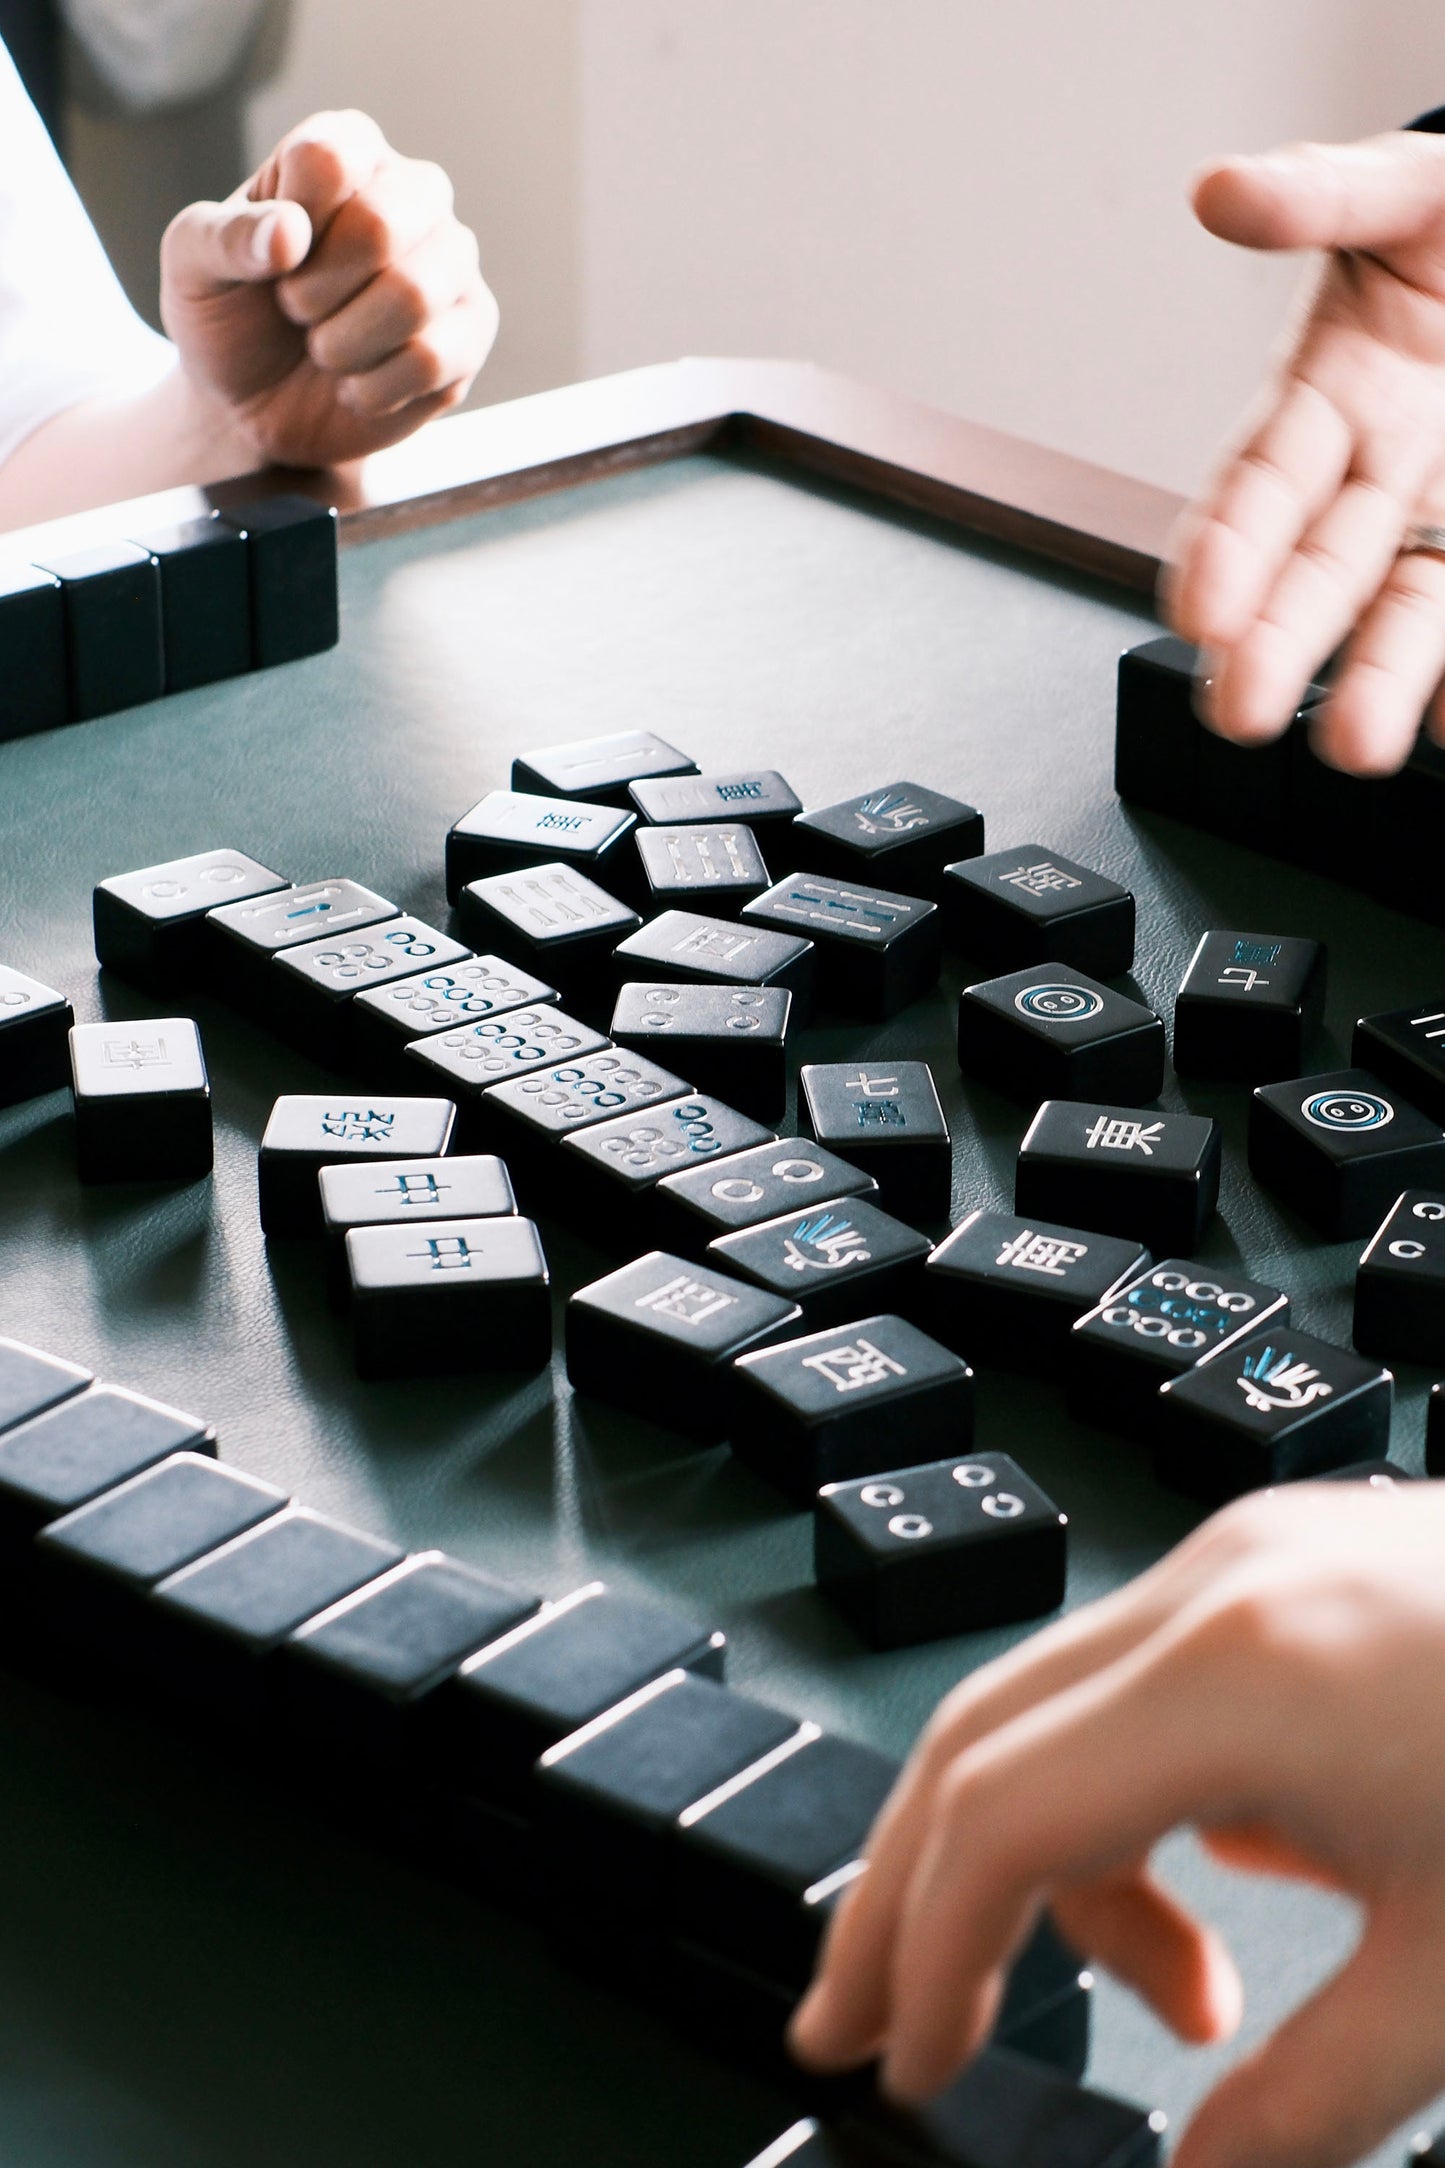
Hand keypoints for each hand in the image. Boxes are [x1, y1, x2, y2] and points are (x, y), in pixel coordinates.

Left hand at [159, 108, 497, 469]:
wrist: (257, 406)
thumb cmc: (230, 317)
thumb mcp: (191, 267)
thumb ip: (224, 236)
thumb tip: (290, 233)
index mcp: (346, 148)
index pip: (330, 160)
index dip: (291, 225)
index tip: (272, 260)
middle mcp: (413, 192)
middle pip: (381, 227)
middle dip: (314, 291)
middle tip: (294, 311)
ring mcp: (452, 262)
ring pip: (414, 297)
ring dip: (343, 344)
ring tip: (325, 349)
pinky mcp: (472, 332)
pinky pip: (432, 359)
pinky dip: (373, 387)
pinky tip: (356, 385)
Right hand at [789, 1481, 1444, 2167]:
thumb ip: (1303, 2100)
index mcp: (1237, 1677)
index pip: (1000, 1813)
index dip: (927, 1951)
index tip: (904, 2065)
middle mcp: (1210, 1585)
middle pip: (979, 1733)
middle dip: (908, 1886)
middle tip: (867, 2020)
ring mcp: (1245, 1556)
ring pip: (1055, 1700)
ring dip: (1052, 1851)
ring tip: (1174, 1998)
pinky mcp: (1287, 1563)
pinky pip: (1145, 1678)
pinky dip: (1139, 1791)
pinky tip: (1243, 1874)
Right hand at [1164, 130, 1444, 774]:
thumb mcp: (1409, 186)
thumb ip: (1322, 196)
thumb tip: (1218, 191)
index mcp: (1328, 394)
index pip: (1259, 483)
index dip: (1226, 545)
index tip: (1199, 610)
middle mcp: (1378, 475)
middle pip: (1316, 572)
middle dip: (1277, 645)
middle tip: (1240, 711)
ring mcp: (1444, 515)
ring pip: (1403, 614)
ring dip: (1375, 682)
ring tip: (1357, 746)